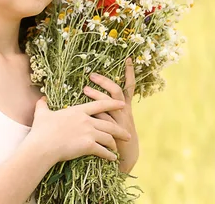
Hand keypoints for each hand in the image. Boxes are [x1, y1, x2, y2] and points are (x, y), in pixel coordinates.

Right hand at [26, 96, 130, 163]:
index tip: (122, 105)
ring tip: (118, 148)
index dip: (112, 104)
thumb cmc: (41, 130)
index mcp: (78, 111)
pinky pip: (103, 150)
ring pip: (108, 137)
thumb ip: (43, 106)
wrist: (42, 146)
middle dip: (120, 130)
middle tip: (128, 134)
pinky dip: (109, 155)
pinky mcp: (88, 145)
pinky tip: (112, 158)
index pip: (100, 105)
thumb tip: (41, 99)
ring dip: (114, 144)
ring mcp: (89, 132)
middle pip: (109, 123)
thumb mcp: (42, 115)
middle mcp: (87, 120)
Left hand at [84, 57, 138, 173]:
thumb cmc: (118, 136)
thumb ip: (106, 108)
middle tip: (91, 74)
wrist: (126, 156)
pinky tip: (86, 111)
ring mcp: (120, 120)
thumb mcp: (116, 119)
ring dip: (97, 95)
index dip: (129, 72)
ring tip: (85, 89)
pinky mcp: (115, 131)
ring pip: (109, 104)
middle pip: (117, 91)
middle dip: (105, 81)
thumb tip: (91, 94)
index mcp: (125, 106)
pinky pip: (104, 119)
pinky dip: (95, 114)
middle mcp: (124, 110)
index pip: (129, 85)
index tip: (127, 58)